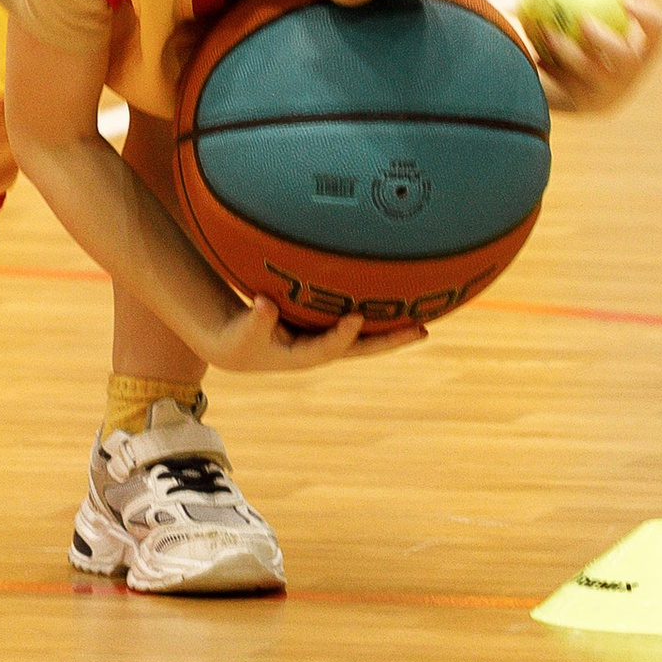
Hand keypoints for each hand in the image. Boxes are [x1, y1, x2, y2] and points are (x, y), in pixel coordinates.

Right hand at [207, 299, 417, 375]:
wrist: (238, 347)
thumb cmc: (240, 339)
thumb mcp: (242, 332)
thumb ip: (256, 320)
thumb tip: (265, 304)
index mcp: (302, 356)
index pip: (328, 348)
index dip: (343, 335)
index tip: (357, 318)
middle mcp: (322, 350)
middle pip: (362, 348)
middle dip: (391, 339)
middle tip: (422, 331)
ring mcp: (327, 340)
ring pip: (366, 339)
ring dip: (393, 331)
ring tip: (423, 324)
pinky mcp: (326, 328)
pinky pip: (358, 324)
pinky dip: (378, 317)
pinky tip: (399, 306)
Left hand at [522, 0, 661, 115]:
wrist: (565, 83)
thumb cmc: (585, 35)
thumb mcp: (596, 12)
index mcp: (643, 50)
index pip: (658, 31)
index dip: (648, 15)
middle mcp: (632, 75)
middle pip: (625, 57)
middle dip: (605, 39)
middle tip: (583, 20)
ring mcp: (609, 93)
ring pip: (589, 70)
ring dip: (568, 49)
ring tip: (547, 32)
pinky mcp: (584, 105)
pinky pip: (565, 81)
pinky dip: (550, 63)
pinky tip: (532, 50)